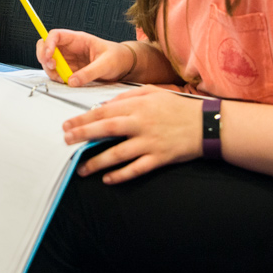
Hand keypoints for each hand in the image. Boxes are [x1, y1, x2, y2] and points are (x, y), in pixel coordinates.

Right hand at [37, 30, 133, 85]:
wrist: (123, 65)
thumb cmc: (117, 58)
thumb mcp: (106, 64)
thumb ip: (89, 73)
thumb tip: (71, 81)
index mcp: (78, 39)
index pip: (56, 35)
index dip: (48, 43)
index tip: (50, 56)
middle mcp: (70, 48)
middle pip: (46, 46)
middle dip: (44, 56)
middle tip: (52, 66)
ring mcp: (69, 58)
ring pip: (49, 60)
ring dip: (50, 69)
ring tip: (62, 77)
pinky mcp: (70, 69)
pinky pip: (56, 71)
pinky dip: (56, 77)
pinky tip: (65, 81)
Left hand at [62, 86, 203, 182]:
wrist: (207, 124)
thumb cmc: (178, 107)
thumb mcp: (153, 93)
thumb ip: (128, 96)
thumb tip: (104, 105)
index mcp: (138, 105)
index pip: (103, 111)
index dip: (82, 118)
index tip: (67, 124)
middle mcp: (141, 123)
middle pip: (105, 130)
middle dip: (82, 135)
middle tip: (66, 141)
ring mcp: (150, 142)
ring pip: (117, 154)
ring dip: (96, 162)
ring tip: (82, 168)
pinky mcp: (159, 158)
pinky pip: (135, 169)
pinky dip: (120, 175)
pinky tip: (107, 179)